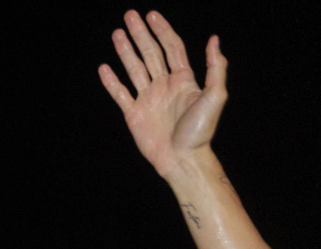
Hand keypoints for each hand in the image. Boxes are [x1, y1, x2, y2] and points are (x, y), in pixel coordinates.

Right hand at [99, 10, 226, 176]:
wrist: (182, 159)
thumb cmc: (201, 131)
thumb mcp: (215, 96)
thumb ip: (216, 67)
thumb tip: (213, 39)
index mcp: (183, 79)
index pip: (171, 47)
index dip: (162, 30)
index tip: (152, 15)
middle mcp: (164, 85)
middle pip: (150, 53)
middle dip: (140, 34)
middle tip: (129, 15)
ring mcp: (148, 99)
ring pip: (134, 68)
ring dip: (125, 51)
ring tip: (117, 34)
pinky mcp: (134, 114)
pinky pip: (120, 94)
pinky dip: (111, 81)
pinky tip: (104, 68)